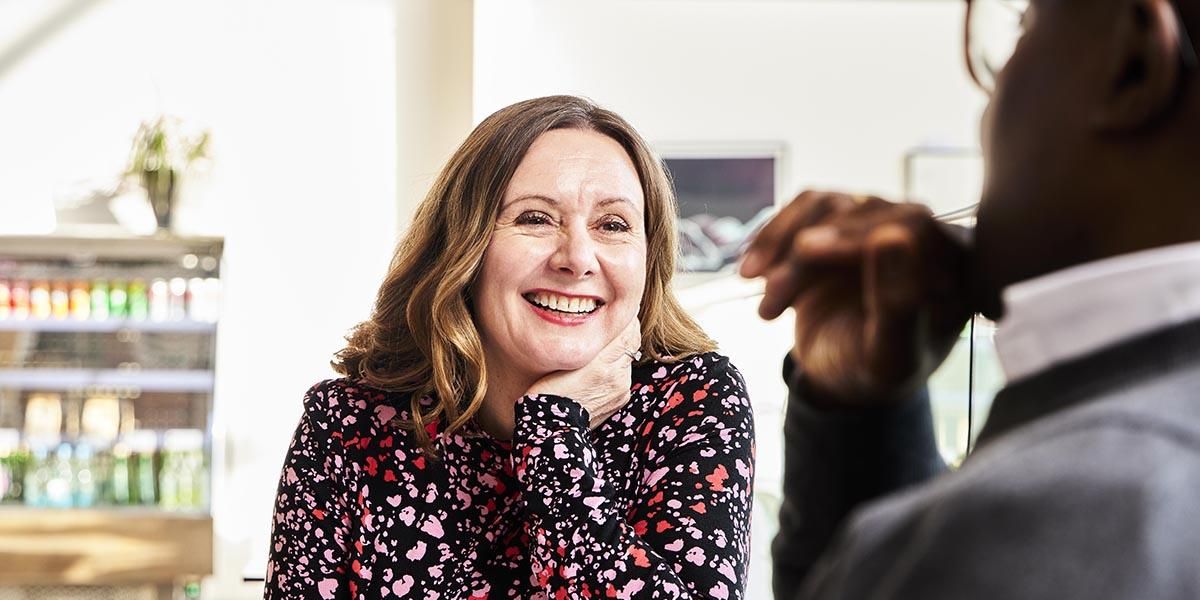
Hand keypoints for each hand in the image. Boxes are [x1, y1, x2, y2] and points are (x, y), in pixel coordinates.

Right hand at [526, 317, 641, 428]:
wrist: (552, 425)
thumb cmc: (550, 388)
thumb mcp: (567, 358)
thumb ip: (591, 340)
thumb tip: (609, 322)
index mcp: (604, 363)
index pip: (629, 331)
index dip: (626, 318)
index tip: (618, 309)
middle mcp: (618, 376)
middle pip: (631, 344)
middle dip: (623, 332)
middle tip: (610, 323)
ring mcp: (621, 389)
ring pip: (627, 359)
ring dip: (618, 351)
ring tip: (600, 348)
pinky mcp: (620, 399)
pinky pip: (623, 376)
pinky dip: (616, 368)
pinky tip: (599, 369)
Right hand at [739, 191, 971, 405]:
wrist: (841, 376)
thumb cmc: (875, 375)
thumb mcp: (889, 358)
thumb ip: (898, 305)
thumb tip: (892, 236)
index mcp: (954, 264)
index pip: (910, 224)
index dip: (856, 233)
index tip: (806, 252)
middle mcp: (922, 233)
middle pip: (861, 212)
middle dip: (807, 253)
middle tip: (772, 297)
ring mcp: (879, 222)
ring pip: (827, 205)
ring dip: (784, 248)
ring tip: (765, 302)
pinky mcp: (842, 221)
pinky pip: (804, 208)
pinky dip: (772, 237)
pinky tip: (751, 273)